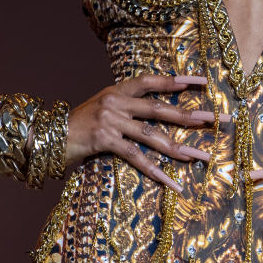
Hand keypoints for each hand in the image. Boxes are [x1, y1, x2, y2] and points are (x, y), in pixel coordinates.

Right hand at [66, 74, 230, 191]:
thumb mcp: (101, 108)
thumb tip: (155, 114)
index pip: (151, 81)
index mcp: (117, 91)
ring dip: (179, 148)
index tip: (202, 82)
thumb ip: (126, 108)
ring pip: (152, 135)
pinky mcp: (104, 140)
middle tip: (217, 120)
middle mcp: (115, 102)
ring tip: (201, 156)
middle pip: (160, 108)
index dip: (176, 80)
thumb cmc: (77, 126)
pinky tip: (171, 182)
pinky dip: (155, 171)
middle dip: (191, 116)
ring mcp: (110, 120)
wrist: (45, 137)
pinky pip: (136, 157)